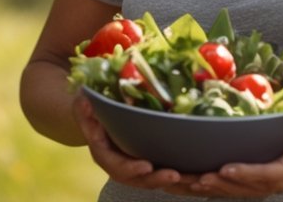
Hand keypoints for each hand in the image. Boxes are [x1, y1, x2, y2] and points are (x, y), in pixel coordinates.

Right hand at [74, 95, 193, 191]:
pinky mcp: (149, 162)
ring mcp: (135, 165)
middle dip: (156, 179)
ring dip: (173, 182)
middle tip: (175, 175)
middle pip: (138, 179)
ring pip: (154, 179)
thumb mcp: (84, 105)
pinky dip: (180, 177)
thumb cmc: (91, 108)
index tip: (147, 166)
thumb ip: (84, 108)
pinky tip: (199, 175)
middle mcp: (120, 164)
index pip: (117, 166)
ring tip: (193, 179)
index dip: (131, 168)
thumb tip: (84, 100)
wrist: (97, 116)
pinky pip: (163, 172)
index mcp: (104, 154)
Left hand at [183, 101, 282, 197]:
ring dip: (215, 189)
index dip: (248, 174)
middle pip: (251, 188)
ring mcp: (279, 179)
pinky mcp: (272, 177)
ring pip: (244, 191)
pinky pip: (244, 186)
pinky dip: (221, 187)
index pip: (273, 174)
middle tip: (193, 178)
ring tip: (186, 182)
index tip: (224, 168)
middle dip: (222, 185)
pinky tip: (197, 183)